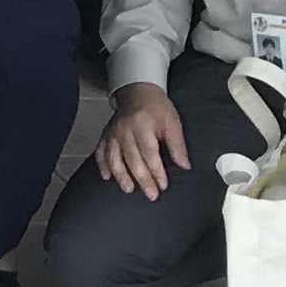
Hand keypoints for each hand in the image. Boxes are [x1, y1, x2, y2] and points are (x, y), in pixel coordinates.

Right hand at [95, 81, 191, 198]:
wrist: (138, 92)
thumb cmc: (157, 109)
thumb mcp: (172, 122)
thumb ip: (177, 145)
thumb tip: (185, 166)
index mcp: (143, 124)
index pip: (149, 152)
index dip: (156, 171)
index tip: (163, 185)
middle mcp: (125, 129)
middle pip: (132, 158)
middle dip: (142, 178)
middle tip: (151, 194)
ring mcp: (113, 132)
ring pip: (114, 157)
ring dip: (120, 175)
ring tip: (129, 189)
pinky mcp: (106, 134)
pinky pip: (101, 151)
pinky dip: (102, 165)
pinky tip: (106, 177)